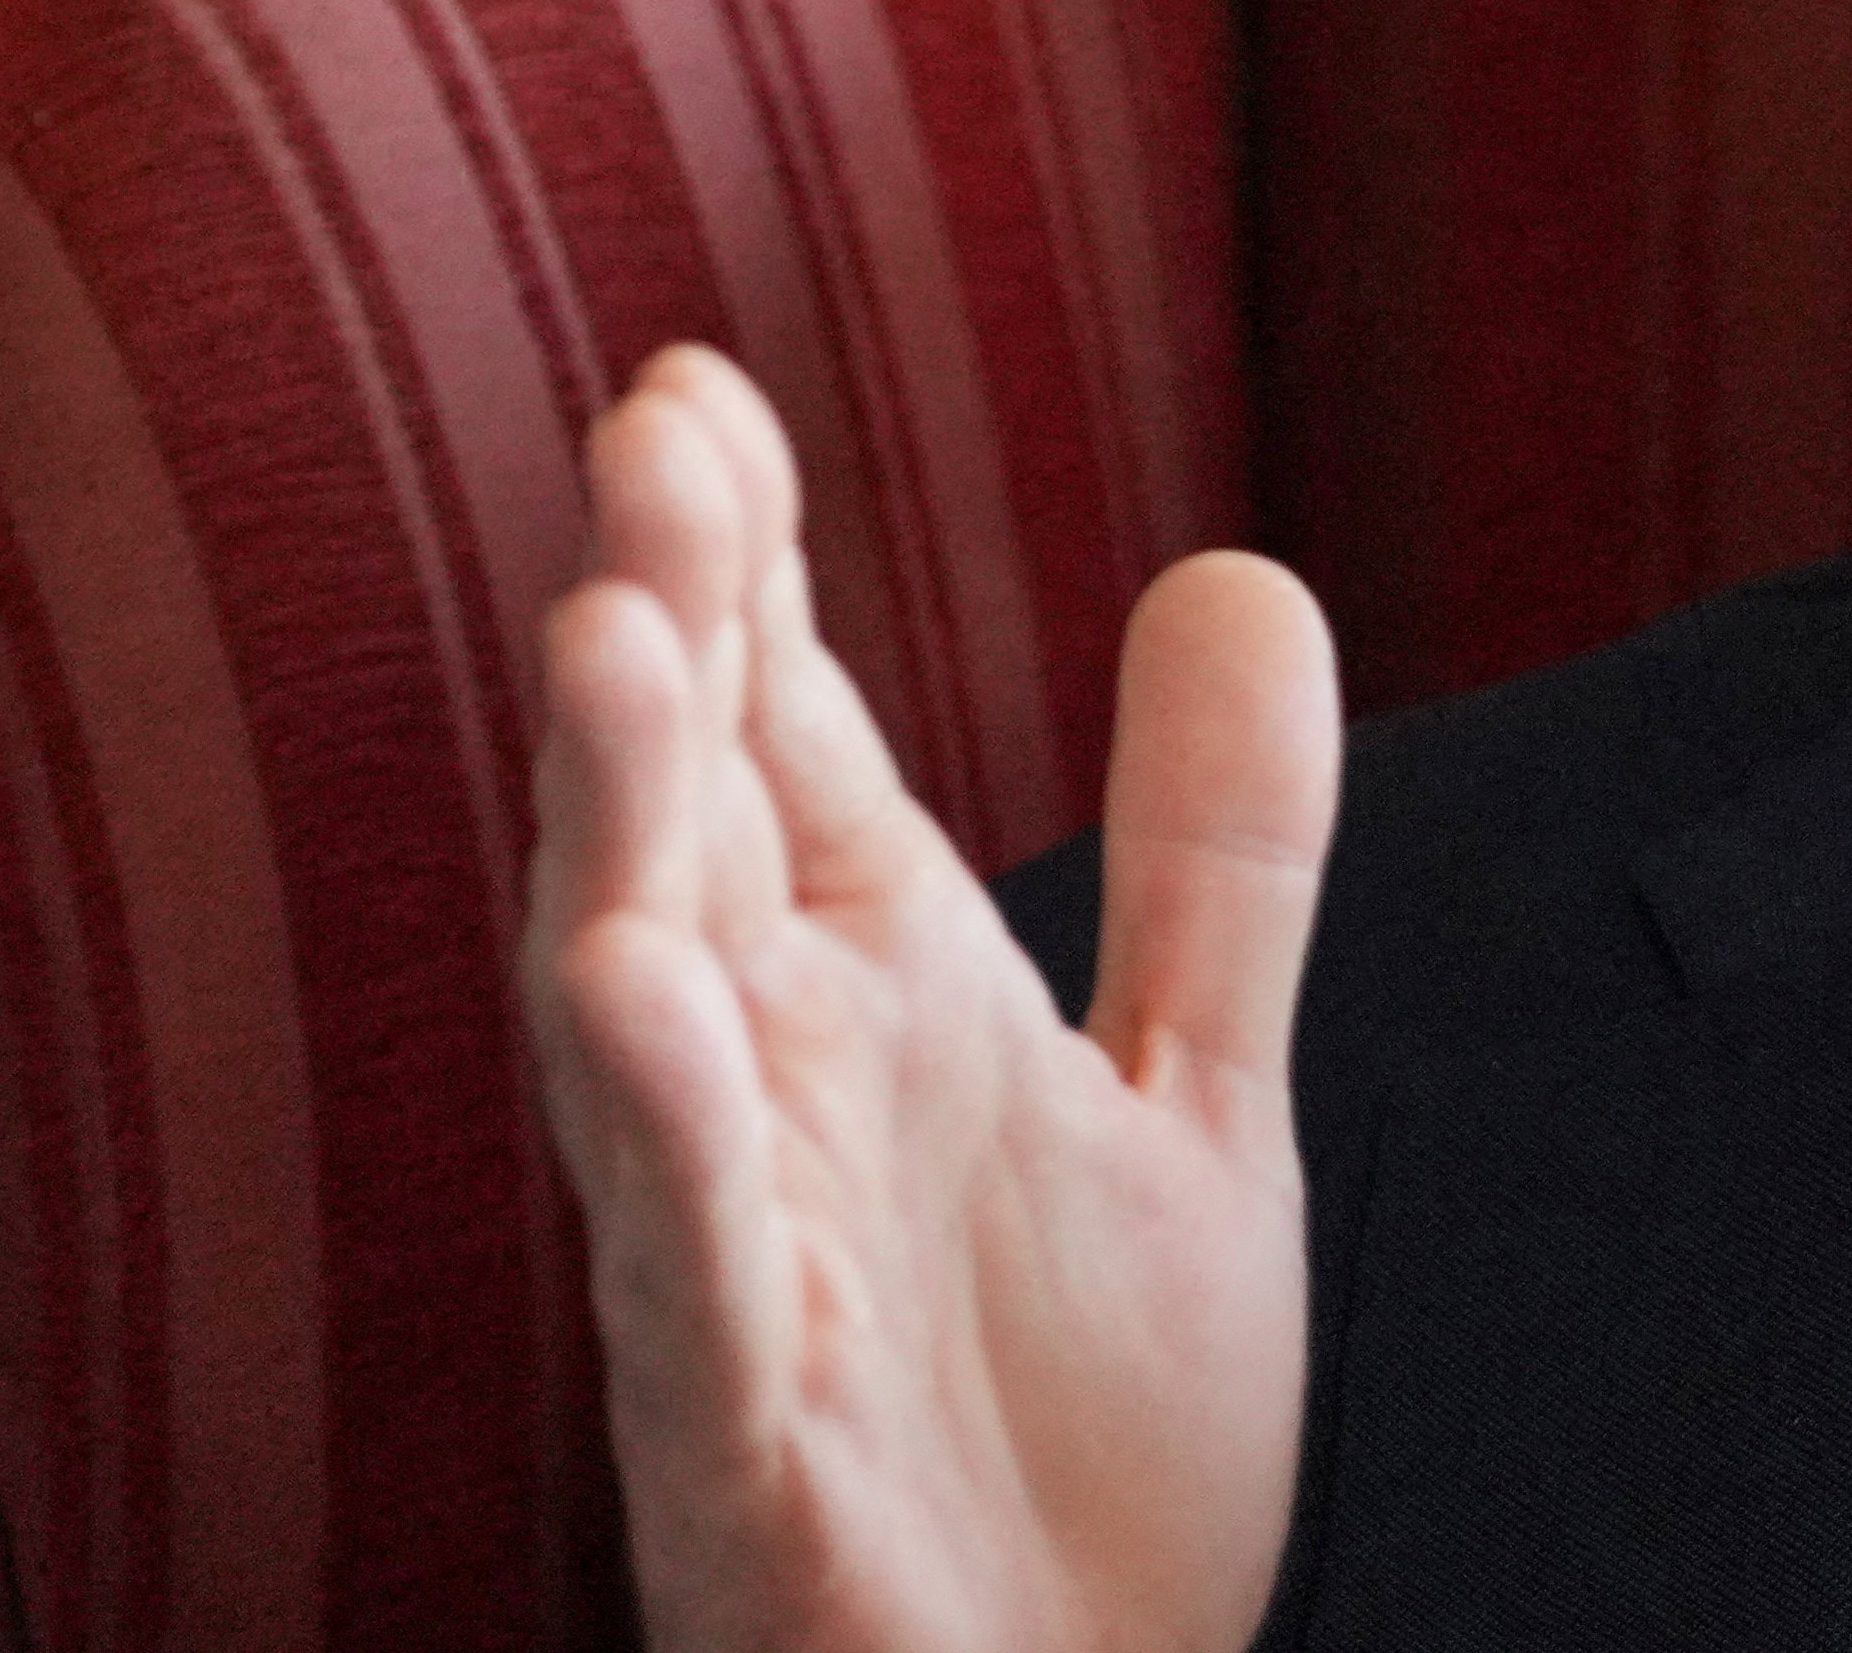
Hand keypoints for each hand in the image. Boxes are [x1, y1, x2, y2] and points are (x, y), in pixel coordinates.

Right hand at [521, 347, 1340, 1652]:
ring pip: (642, 1035)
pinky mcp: (754, 1463)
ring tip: (612, 645)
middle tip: (650, 450)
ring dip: (618, 841)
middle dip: (661, 649)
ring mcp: (749, 1285)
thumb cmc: (1087, 1462)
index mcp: (879, 1018)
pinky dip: (670, 1150)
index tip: (699, 389)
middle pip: (690, 842)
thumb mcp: (1200, 1106)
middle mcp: (782, 1120)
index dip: (744, 575)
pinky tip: (638, 1002)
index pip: (783, 751)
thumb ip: (1214, 856)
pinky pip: (692, 1289)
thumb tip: (1239, 572)